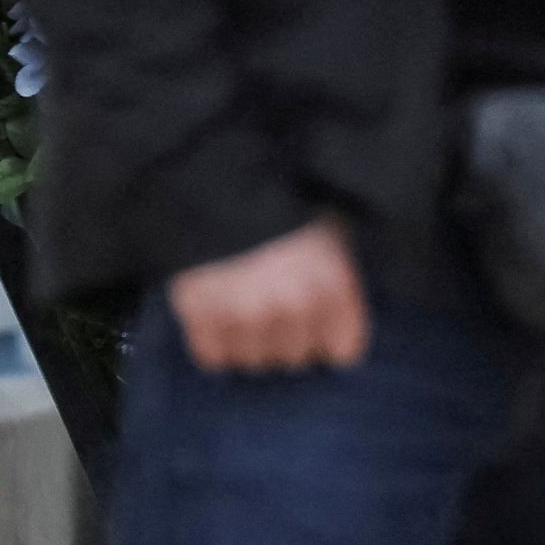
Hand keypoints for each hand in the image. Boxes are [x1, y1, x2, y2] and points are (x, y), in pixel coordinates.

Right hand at [168, 216, 367, 375]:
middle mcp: (294, 309)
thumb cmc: (285, 203)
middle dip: (289, 341)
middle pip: (297, 360)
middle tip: (276, 314)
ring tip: (246, 313)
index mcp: (333, 287)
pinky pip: (214, 358)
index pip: (343, 354)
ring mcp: (246, 317)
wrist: (215, 181)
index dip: (330, 342)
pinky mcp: (201, 318)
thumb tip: (342, 309)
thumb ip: (341, 272)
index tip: (320, 331)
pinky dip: (215, 344)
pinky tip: (218, 319)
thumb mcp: (332, 230)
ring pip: (255, 362)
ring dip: (251, 344)